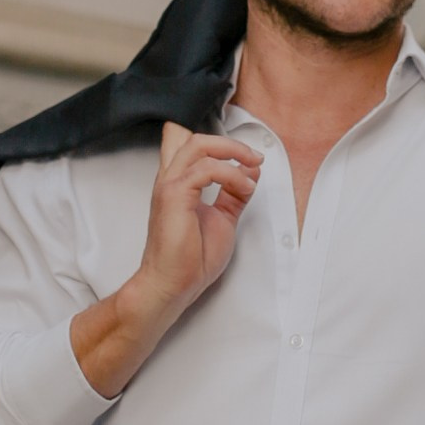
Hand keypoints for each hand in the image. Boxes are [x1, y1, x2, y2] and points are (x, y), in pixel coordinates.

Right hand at [141, 124, 262, 303]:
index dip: (216, 141)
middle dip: (231, 144)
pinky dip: (231, 174)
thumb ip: (234, 194)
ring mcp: (170, 186)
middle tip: (254, 158)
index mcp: (179, 184)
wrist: (174, 284)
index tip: (246, 155)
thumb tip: (250, 171)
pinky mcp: (174, 195)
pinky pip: (206, 169)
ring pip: (199, 146)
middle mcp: (171, 180)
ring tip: (252, 169)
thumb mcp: (223, 219)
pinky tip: (243, 188)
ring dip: (233, 154)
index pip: (186, 145)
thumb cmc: (190, 258)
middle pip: (197, 140)